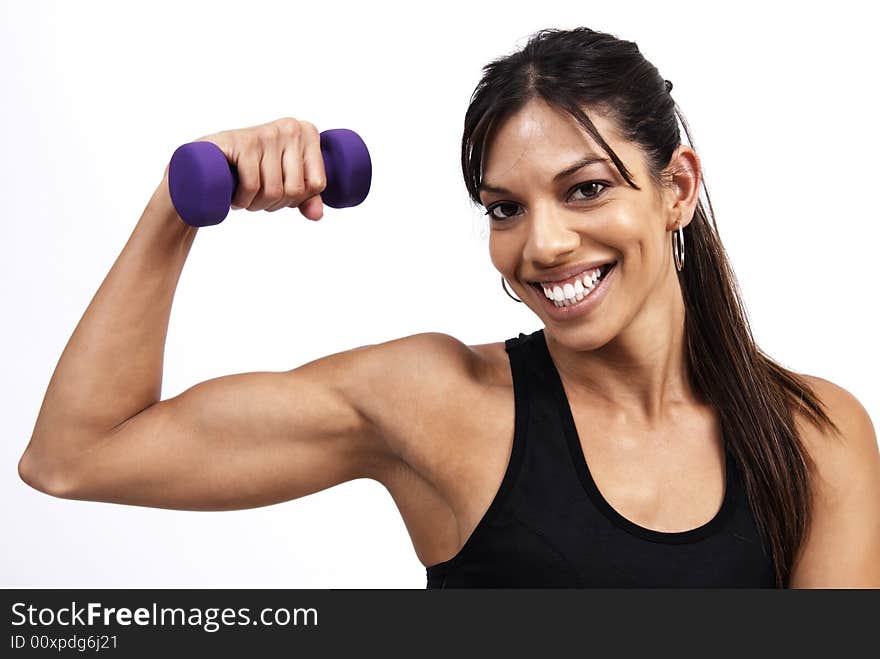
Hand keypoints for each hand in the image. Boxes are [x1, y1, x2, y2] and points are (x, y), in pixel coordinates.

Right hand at [192, 117, 325, 220]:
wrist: (202, 164)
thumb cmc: (249, 171)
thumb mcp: (282, 182)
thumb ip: (306, 197)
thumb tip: (317, 215)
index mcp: (307, 133)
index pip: (317, 184)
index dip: (297, 199)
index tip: (279, 192)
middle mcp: (290, 128)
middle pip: (296, 189)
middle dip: (275, 204)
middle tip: (257, 198)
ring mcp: (266, 133)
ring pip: (274, 190)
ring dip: (256, 205)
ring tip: (244, 197)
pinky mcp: (242, 142)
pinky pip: (253, 185)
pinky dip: (242, 200)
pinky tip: (234, 198)